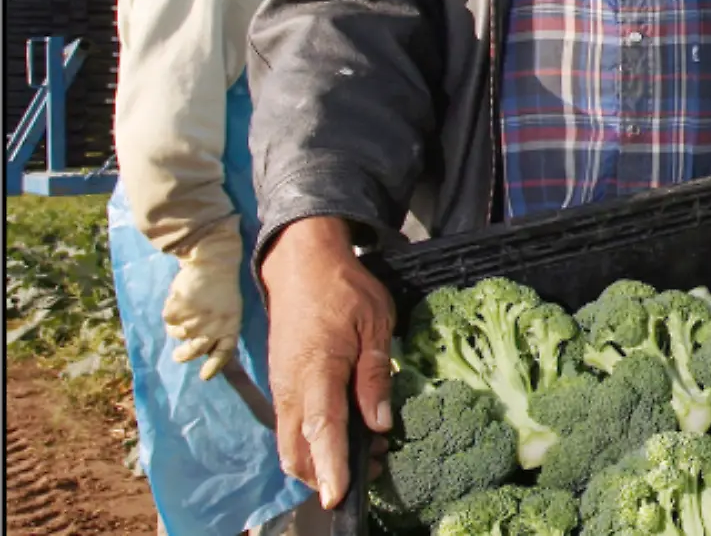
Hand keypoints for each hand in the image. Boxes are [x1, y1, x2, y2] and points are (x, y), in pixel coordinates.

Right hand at [163, 221, 244, 379]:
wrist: (215, 261)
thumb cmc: (222, 286)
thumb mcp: (229, 308)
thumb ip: (218, 328)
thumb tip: (199, 350)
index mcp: (231, 325)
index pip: (224, 352)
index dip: (214, 366)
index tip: (204, 377)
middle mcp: (214, 325)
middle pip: (195, 350)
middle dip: (184, 356)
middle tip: (177, 356)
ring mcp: (196, 318)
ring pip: (179, 334)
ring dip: (177, 326)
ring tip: (185, 309)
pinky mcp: (180, 309)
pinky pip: (169, 319)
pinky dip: (170, 311)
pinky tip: (179, 298)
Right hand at [260, 217, 396, 509]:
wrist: (301, 263)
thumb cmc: (344, 288)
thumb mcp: (375, 324)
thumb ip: (375, 377)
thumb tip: (379, 425)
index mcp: (317, 370)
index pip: (322, 431)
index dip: (332, 468)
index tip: (339, 498)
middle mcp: (290, 386)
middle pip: (297, 451)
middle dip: (328, 474)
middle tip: (372, 470)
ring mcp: (281, 388)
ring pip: (290, 444)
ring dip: (319, 461)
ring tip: (364, 453)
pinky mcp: (280, 385)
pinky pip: (289, 427)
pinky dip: (310, 443)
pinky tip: (342, 434)